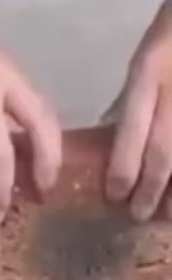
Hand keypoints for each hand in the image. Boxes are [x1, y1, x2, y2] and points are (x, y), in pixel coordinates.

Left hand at [105, 0, 171, 220]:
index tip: (115, 195)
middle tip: (139, 216)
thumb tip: (112, 137)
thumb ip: (131, 101)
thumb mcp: (144, 62)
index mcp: (148, 77)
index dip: (124, 168)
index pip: (133, 132)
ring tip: (169, 217)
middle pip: (164, 152)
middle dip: (151, 189)